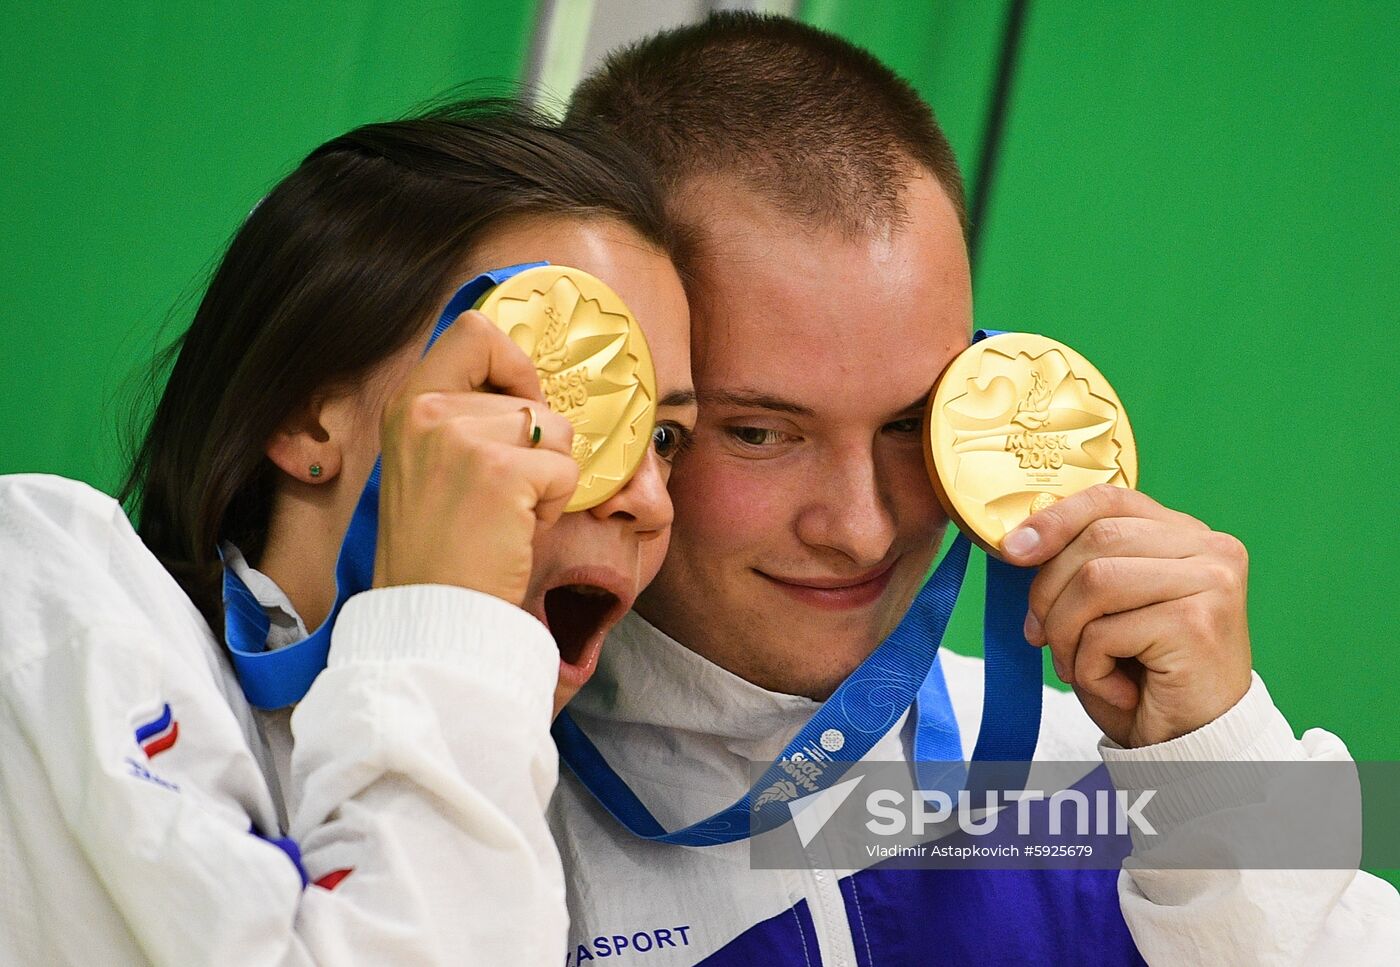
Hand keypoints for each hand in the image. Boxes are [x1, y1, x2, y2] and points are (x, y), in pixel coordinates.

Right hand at [374, 311, 577, 605]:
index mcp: (408, 403)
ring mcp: (462, 438)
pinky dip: (554, 504)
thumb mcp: (430, 463)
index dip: (513, 361)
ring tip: (504, 514)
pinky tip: (515, 529)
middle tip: (501, 495)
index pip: (473, 331)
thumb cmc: (442, 548)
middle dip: (536, 447)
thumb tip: (528, 391)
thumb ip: (464, 419)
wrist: (432, 613)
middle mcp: (427, 411)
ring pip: (556, 432)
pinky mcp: (501, 471)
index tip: (520, 401)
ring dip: (547, 477)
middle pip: (531, 395)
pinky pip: (565, 468)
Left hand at [1000, 484, 1251, 747]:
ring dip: (1066, 634)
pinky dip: (1090, 667)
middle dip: (1050, 594)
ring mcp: (1212, 582)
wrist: (1189, 745)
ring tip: (1081, 667)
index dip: (1054, 518)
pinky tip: (1117, 688)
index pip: (1110, 498)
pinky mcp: (1198, 623)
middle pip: (1095, 541)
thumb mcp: (1104, 609)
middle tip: (1041, 637)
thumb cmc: (1143, 677)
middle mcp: (1210, 548)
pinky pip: (1106, 632)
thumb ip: (1080, 566)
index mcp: (1185, 534)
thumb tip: (1019, 542)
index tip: (1012, 550)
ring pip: (1095, 582)